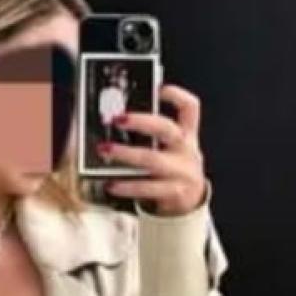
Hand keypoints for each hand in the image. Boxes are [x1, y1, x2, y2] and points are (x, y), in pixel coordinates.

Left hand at [99, 84, 207, 216]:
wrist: (190, 206)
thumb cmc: (173, 173)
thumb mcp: (172, 150)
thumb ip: (155, 136)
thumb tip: (119, 120)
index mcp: (187, 136)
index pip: (190, 108)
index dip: (175, 95)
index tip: (158, 89)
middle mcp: (186, 151)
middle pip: (166, 129)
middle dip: (141, 122)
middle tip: (117, 119)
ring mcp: (181, 173)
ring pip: (152, 160)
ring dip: (126, 154)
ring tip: (105, 149)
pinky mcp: (173, 193)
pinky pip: (147, 188)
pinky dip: (127, 186)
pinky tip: (111, 184)